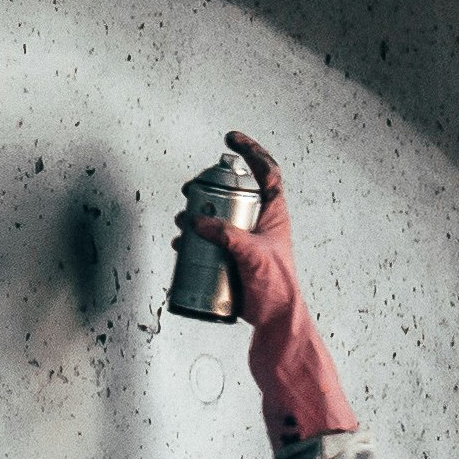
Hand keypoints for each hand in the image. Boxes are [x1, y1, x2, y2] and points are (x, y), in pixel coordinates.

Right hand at [199, 129, 300, 326]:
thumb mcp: (252, 254)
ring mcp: (245, 240)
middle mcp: (259, 222)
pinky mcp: (233, 259)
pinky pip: (211, 243)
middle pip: (233, 193)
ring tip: (181, 220)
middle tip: (191, 188)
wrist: (275, 318)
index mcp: (274, 213)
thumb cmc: (276, 286)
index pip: (266, 171)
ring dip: (197, 215)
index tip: (230, 139)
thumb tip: (196, 221)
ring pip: (218, 218)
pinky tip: (181, 244)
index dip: (251, 150)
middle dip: (210, 188)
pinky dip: (194, 241)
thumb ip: (226, 235)